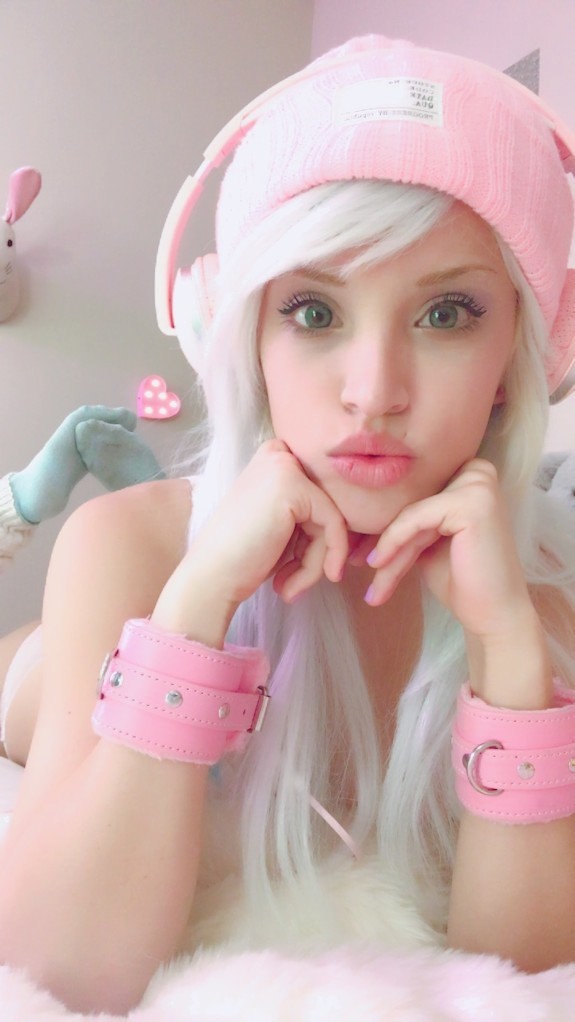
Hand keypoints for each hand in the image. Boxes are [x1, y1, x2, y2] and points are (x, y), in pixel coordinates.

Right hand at [153, 440, 348, 639]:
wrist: (209, 579)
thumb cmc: (240, 559)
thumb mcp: (279, 525)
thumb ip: (309, 514)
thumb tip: (352, 526)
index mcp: (272, 458)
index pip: (319, 497)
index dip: (314, 538)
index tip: (297, 569)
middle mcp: (278, 453)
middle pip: (327, 506)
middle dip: (316, 550)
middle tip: (289, 582)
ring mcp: (285, 467)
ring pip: (332, 519)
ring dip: (315, 562)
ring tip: (288, 587)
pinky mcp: (294, 487)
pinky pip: (334, 526)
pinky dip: (324, 560)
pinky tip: (295, 585)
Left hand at [363, 459, 554, 703]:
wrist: (494, 615)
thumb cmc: (461, 580)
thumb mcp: (426, 541)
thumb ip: (405, 520)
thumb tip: (356, 511)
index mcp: (467, 474)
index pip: (412, 495)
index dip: (381, 524)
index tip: (354, 549)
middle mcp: (476, 470)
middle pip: (410, 504)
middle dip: (378, 537)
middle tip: (351, 562)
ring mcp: (478, 483)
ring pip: (409, 514)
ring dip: (386, 551)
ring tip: (372, 584)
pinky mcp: (472, 501)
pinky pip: (414, 519)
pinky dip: (393, 542)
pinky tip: (378, 565)